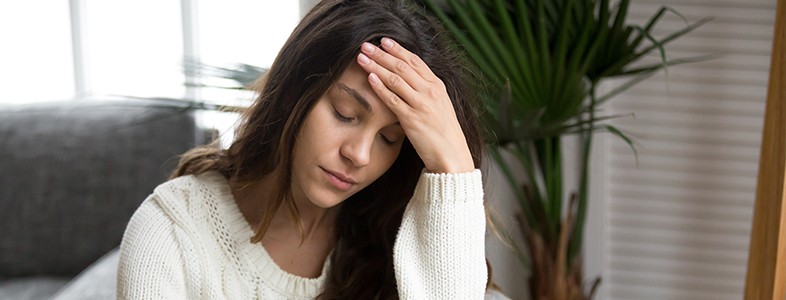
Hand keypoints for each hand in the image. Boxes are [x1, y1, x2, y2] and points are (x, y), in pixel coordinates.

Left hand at [356, 37, 473, 173]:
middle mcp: (430, 92)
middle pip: (402, 66)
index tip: (384, 41)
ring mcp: (421, 104)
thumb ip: (426, 92)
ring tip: (362, 58)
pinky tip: (369, 78)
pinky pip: (393, 99)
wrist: (452, 155)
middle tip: (365, 45)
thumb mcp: (440, 106)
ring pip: (396, 79)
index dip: (398, 49)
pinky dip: (380, 87)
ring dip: (377, 67)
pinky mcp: (412, 119)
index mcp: (437, 86)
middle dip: (382, 54)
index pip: (415, 61)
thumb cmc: (443, 133)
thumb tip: (409, 80)